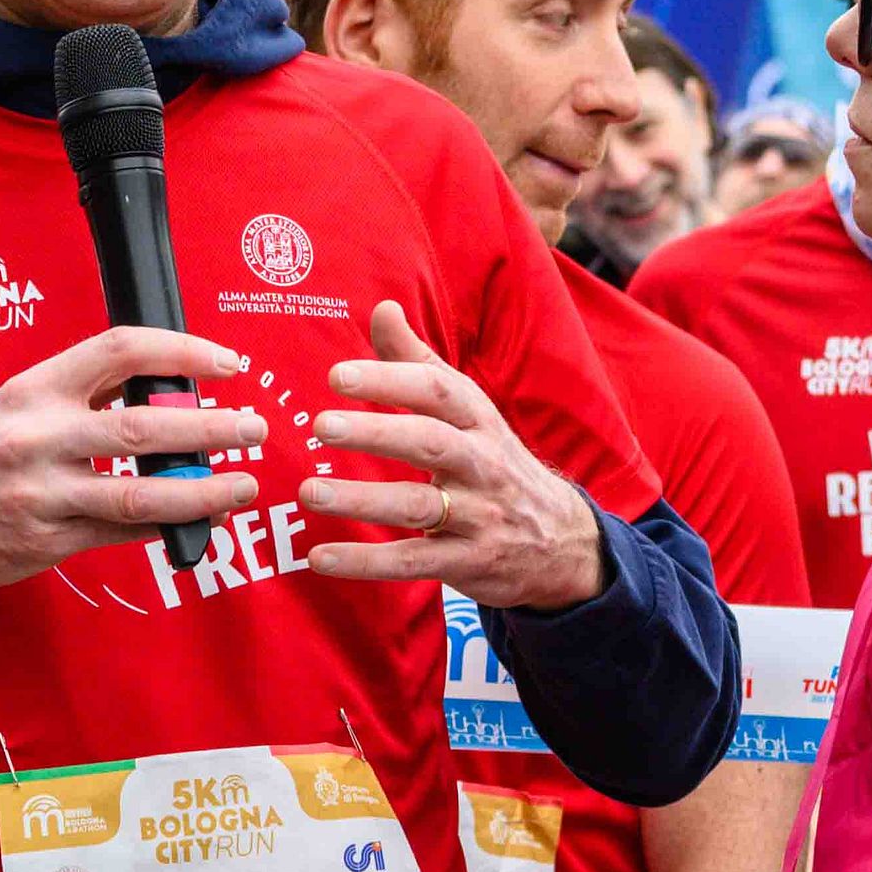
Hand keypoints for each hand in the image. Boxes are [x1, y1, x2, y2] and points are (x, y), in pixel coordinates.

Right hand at [0, 329, 265, 600]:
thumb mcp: (10, 405)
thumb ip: (77, 395)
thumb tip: (160, 389)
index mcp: (33, 389)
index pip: (119, 350)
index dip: (181, 351)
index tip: (225, 362)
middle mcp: (37, 436)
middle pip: (144, 424)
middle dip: (211, 425)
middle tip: (253, 426)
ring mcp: (42, 493)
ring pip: (141, 489)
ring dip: (203, 488)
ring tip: (241, 483)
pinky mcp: (46, 540)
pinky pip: (121, 531)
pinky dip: (164, 524)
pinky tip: (197, 518)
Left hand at [301, 304, 609, 613]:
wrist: (561, 541)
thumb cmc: (494, 462)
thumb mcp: (469, 410)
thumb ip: (419, 362)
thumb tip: (382, 308)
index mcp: (477, 420)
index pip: (437, 390)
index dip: (389, 379)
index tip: (337, 375)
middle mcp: (481, 464)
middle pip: (430, 442)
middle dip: (377, 432)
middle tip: (322, 426)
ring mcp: (477, 516)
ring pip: (418, 505)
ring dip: (363, 499)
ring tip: (310, 492)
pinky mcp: (467, 562)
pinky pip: (413, 562)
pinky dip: (366, 562)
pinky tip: (319, 557)